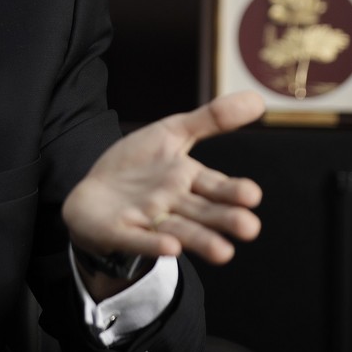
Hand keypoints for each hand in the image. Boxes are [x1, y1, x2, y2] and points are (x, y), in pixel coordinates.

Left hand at [62, 90, 264, 269]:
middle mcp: (174, 204)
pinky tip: (170, 247)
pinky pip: (138, 239)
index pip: (216, 187)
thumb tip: (258, 98)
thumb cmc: (139, 166)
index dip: (234, 192)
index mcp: (189, 180)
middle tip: (249, 228)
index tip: (253, 195)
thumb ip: (211, 119)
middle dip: (225, 220)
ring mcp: (148, 220)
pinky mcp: (120, 232)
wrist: (93, 192)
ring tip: (223, 253)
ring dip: (200, 240)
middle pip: (203, 213)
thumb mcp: (171, 134)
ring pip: (179, 231)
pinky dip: (152, 244)